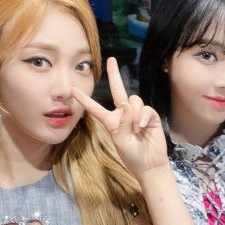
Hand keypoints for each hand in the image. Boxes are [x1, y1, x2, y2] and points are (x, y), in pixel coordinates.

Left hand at [71, 57, 167, 181]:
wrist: (150, 165)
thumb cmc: (132, 155)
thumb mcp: (120, 141)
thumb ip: (122, 123)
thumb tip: (127, 105)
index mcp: (111, 121)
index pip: (96, 108)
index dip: (85, 100)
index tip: (73, 90)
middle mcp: (123, 114)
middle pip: (118, 90)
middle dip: (115, 74)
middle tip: (111, 60)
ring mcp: (137, 114)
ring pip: (133, 101)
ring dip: (134, 115)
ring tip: (136, 130)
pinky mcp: (150, 116)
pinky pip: (146, 109)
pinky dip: (143, 117)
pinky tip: (142, 128)